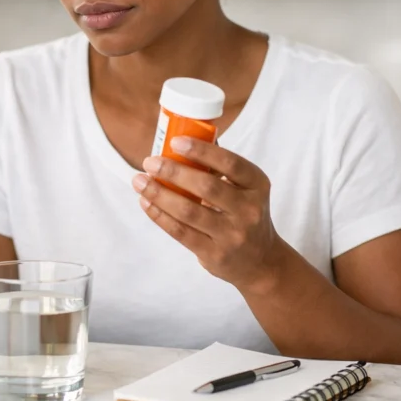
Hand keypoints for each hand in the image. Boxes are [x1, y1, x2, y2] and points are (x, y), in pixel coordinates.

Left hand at [131, 136, 280, 289]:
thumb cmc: (243, 215)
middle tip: (150, 162)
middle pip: (206, 186)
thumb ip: (219, 168)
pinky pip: (181, 232)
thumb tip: (183, 139)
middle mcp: (248, 210)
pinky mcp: (215, 254)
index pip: (231, 163)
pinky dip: (159, 215)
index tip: (175, 141)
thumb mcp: (245, 189)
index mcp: (257, 185)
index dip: (201, 151)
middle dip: (173, 172)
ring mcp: (232, 234)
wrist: (261, 261)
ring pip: (188, 211)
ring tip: (139, 181)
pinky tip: (146, 202)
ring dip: (159, 194)